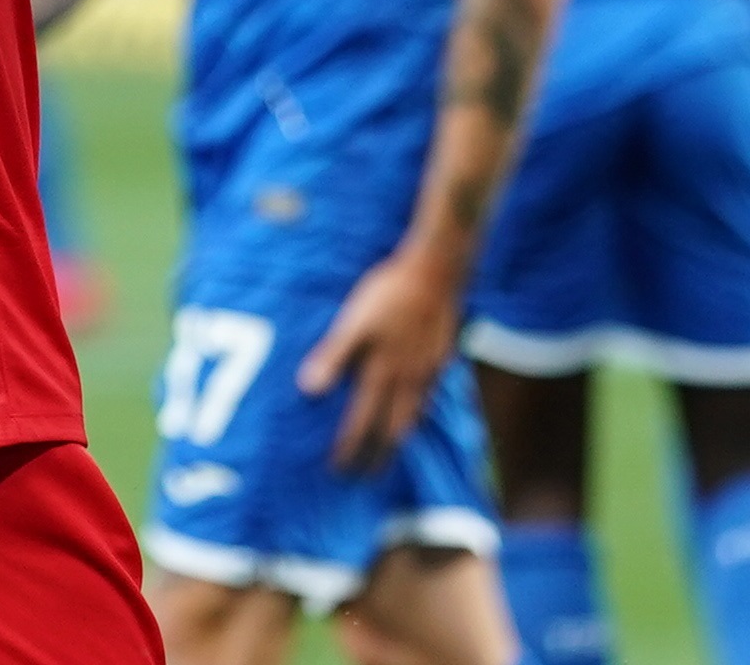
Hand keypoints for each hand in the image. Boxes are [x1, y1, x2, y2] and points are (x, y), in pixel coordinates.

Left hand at [296, 242, 465, 471]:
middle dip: (376, 458)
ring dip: (397, 441)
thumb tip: (308, 391)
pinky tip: (413, 413)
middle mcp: (407, 380)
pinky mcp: (441, 359)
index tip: (337, 472)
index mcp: (382, 373)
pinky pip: (428, 399)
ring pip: (413, 418)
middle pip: (391, 432)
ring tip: (388, 455)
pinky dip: (417, 416)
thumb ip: (333, 357)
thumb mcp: (353, 322)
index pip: (362, 425)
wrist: (437, 270)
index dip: (348, 451)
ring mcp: (428, 372)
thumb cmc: (388, 293)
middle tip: (364, 479)